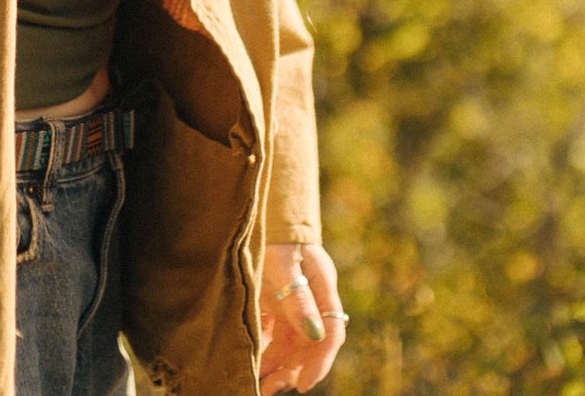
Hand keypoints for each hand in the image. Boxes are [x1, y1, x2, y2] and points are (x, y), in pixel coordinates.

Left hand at [258, 242, 346, 393]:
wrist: (255, 208)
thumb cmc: (272, 230)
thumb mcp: (282, 262)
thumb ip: (298, 297)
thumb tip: (315, 335)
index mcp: (322, 284)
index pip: (330, 332)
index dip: (320, 362)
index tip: (303, 385)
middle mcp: (312, 297)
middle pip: (310, 344)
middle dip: (293, 370)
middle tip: (271, 388)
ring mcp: (295, 300)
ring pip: (292, 343)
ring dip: (279, 365)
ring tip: (260, 383)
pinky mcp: (277, 300)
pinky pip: (276, 333)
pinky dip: (267, 349)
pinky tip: (254, 362)